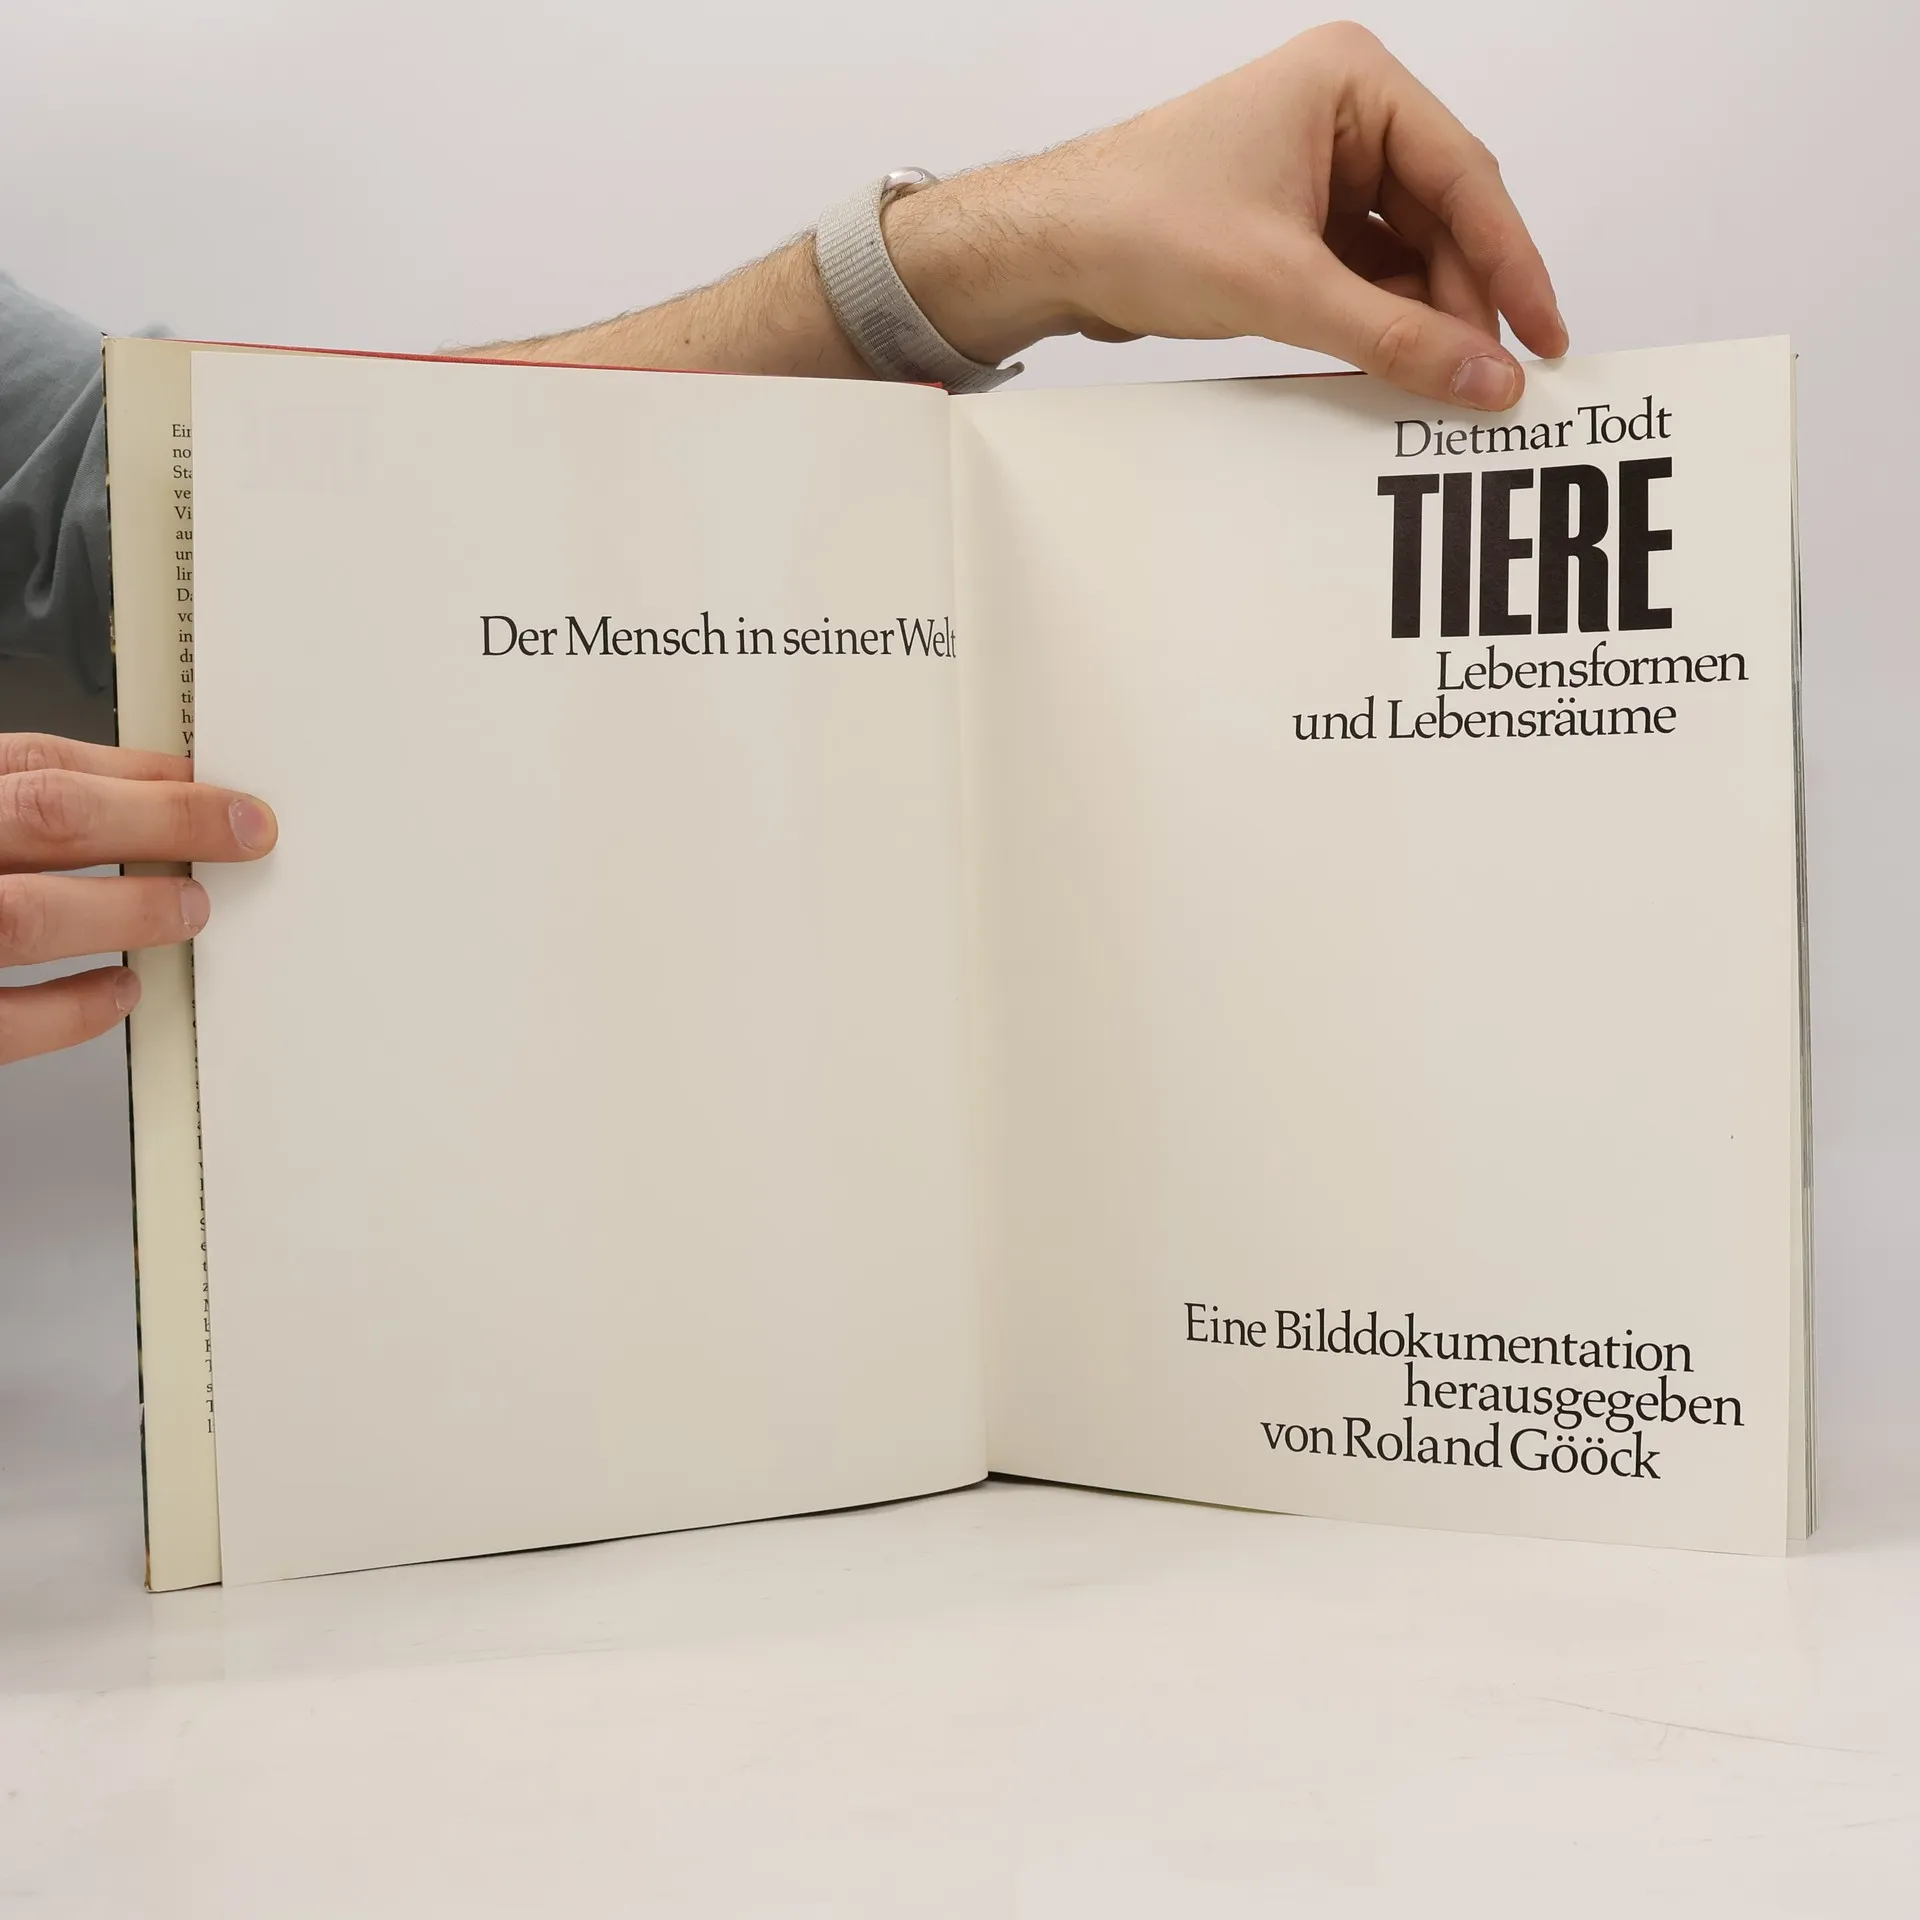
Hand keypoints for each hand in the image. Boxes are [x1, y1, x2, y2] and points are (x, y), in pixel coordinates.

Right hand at [0, 734, 276, 1064]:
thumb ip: (34, 808)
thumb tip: (158, 796)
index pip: (42, 763)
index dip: (144, 775)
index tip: (222, 795)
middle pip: (51, 815)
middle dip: (163, 822)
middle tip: (244, 838)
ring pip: (33, 914)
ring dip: (131, 910)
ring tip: (189, 911)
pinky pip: (10, 1020)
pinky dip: (75, 1008)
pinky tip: (121, 991)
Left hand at [887, 22, 1566, 408]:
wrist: (1045, 251)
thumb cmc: (1136, 224)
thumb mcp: (1281, 288)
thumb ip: (1391, 336)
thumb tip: (1484, 377)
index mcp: (1351, 83)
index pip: (1464, 177)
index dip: (1511, 264)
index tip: (1543, 334)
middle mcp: (1342, 114)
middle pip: (1439, 219)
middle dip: (1461, 302)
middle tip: (1488, 380)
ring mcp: (1316, 168)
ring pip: (1402, 254)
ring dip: (1419, 319)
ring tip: (1441, 385)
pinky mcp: (1290, 222)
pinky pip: (1360, 274)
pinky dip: (1377, 322)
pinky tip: (1392, 368)